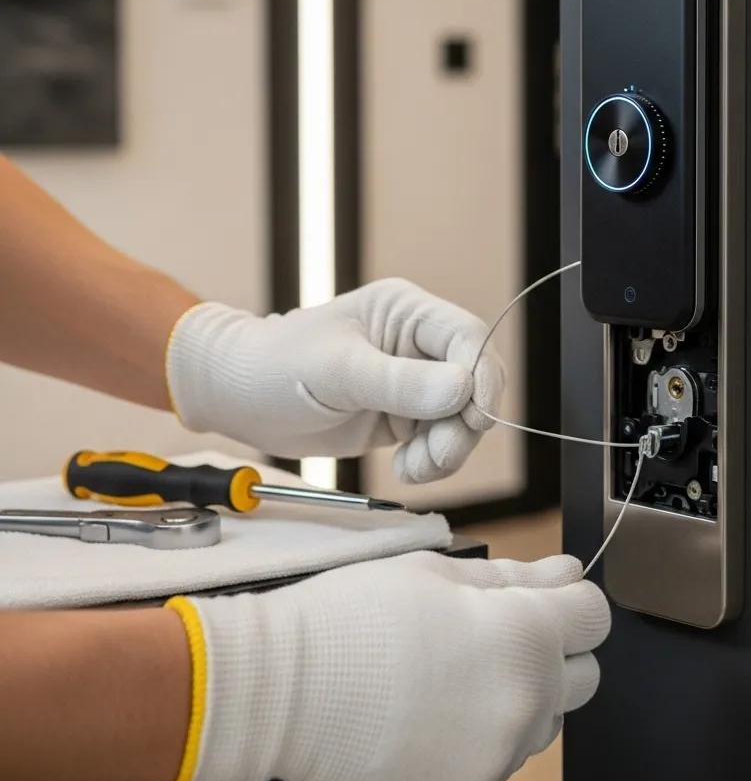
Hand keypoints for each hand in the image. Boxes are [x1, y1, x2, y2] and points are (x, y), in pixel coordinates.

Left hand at [166, 278, 504, 481]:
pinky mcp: (403, 415)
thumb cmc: (276, 365)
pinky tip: (405, 469)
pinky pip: (439, 439)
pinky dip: (432, 461)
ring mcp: (413, 381)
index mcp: (406, 312)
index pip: (467, 337)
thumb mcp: (338, 371)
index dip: (482, 377)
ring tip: (412, 469)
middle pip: (475, 382)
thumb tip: (463, 389)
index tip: (474, 418)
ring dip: (448, 449)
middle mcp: (417, 344)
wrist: (238, 397)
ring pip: (461, 417)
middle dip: (463, 424)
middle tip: (435, 457)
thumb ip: (401, 381)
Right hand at [167, 552, 610, 780]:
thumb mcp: (437, 573)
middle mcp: (524, 706)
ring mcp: (498, 758)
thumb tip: (565, 571)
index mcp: (523, 639)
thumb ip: (515, 577)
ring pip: (543, 720)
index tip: (541, 597)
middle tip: (494, 632)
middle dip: (552, 649)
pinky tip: (434, 709)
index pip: (594, 617)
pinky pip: (501, 756)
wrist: (281, 691)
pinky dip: (484, 732)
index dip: (568, 599)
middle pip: (582, 676)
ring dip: (519, 693)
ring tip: (454, 673)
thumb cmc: (355, 618)